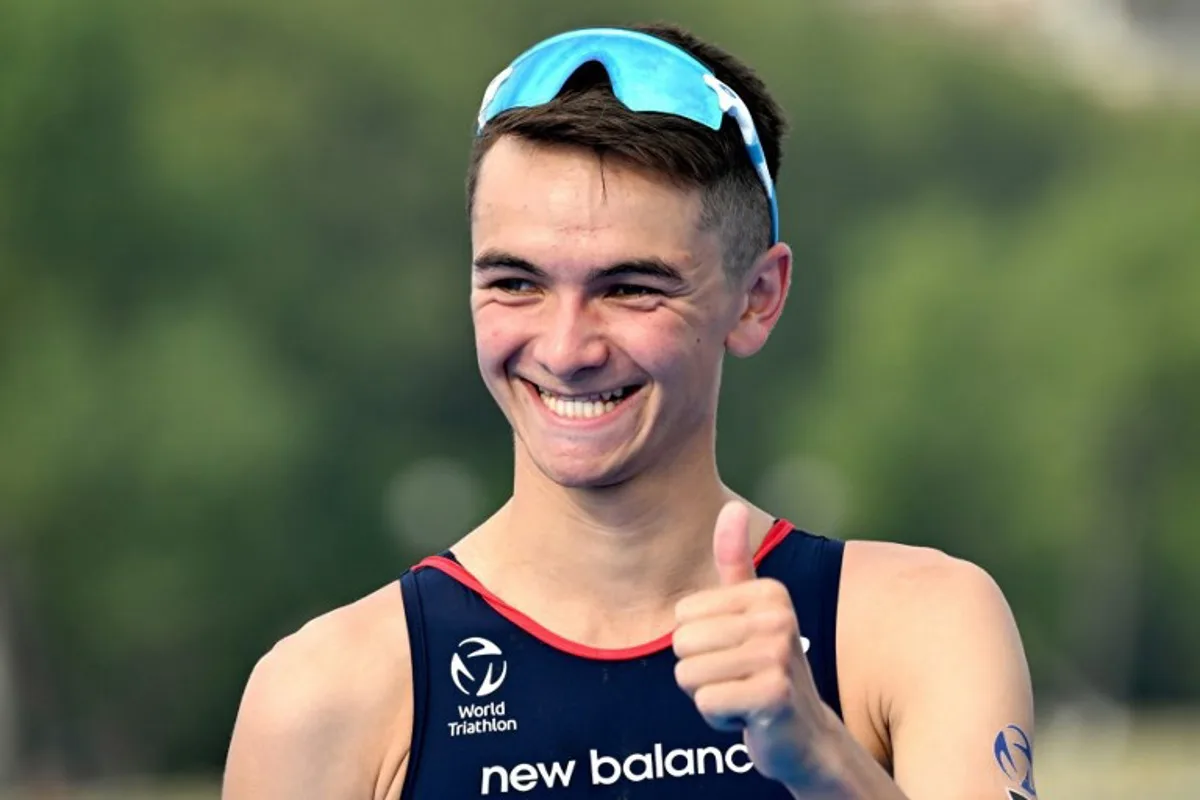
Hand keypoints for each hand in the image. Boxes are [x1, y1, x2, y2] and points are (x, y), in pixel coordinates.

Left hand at [673, 501, 830, 784]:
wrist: (805, 735)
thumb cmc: (766, 668)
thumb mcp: (750, 611)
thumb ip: (736, 561)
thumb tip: (730, 506)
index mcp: (768, 593)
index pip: (683, 614)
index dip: (700, 642)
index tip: (737, 652)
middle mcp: (777, 618)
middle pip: (682, 643)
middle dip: (700, 671)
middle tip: (738, 678)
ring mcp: (777, 656)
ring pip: (688, 675)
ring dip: (709, 695)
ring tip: (743, 694)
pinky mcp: (772, 695)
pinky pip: (706, 702)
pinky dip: (720, 718)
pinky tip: (749, 716)